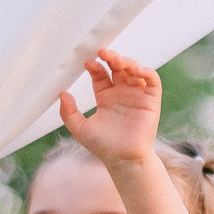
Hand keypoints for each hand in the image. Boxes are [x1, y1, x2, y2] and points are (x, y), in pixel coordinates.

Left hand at [58, 49, 161, 164]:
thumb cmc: (104, 146)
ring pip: (134, 70)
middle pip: (118, 68)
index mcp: (106, 98)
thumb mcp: (80, 128)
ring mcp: (137, 96)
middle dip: (111, 58)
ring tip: (117, 61)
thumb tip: (61, 94)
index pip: (101, 75)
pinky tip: (136, 71)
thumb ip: (68, 113)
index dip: (95, 67)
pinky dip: (146, 72)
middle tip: (103, 53)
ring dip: (127, 62)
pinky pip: (152, 80)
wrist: (124, 160)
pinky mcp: (151, 100)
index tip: (88, 63)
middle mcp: (122, 94)